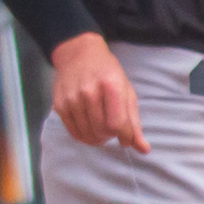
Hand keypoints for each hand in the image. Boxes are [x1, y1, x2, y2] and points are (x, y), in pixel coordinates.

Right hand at [48, 31, 145, 154]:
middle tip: (111, 129)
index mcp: (110, 85)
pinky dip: (83, 136)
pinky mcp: (59, 104)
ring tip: (100, 128)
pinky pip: (73, 132)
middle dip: (110, 136)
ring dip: (97, 137)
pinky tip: (88, 128)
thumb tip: (143, 149)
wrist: (78, 54)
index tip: (126, 138)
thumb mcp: (126, 91)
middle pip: (101, 131)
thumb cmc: (107, 73)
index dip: (125, 137)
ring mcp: (72, 98)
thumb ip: (134, 122)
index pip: (117, 124)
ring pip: (87, 134)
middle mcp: (89, 91)